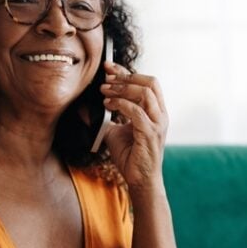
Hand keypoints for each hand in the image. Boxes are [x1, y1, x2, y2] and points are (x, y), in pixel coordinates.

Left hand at [99, 62, 168, 190]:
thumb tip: (85, 108)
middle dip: (125, 76)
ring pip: (145, 93)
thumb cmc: (130, 156)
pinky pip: (136, 111)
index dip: (127, 71)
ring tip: (104, 91)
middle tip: (105, 79)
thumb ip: (107, 118)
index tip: (109, 67)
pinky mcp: (150, 134)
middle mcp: (160, 115)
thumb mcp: (115, 132)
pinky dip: (120, 104)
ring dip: (122, 88)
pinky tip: (107, 105)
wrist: (140, 180)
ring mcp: (158, 124)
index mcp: (156, 111)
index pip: (146, 83)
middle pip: (149, 82)